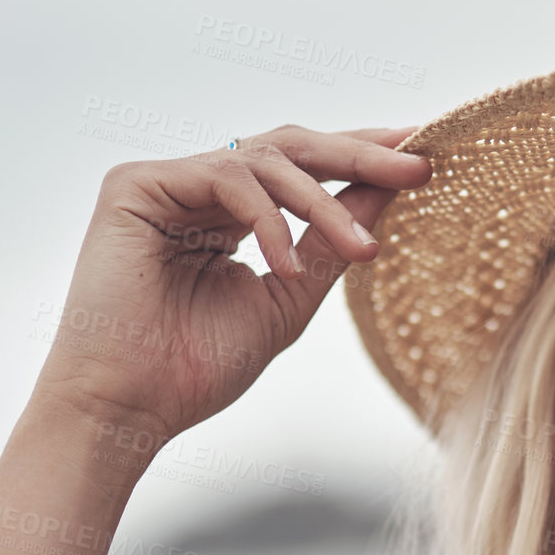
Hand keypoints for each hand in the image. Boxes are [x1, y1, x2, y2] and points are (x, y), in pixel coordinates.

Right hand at [32, 125, 432, 440]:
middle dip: (359, 153)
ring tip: (362, 247)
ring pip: (265, 158)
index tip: (425, 155)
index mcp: (232, 215)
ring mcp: (164, 182)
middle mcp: (198, 189)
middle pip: (290, 146)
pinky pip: (223, 175)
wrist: (129, 408)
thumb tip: (391, 186)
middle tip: (418, 162)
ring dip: (323, 201)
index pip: (305, 169)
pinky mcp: (134, 184)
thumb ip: (331, 240)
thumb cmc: (197, 367)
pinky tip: (284, 265)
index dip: (363, 158)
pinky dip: (267, 218)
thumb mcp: (290, 296)